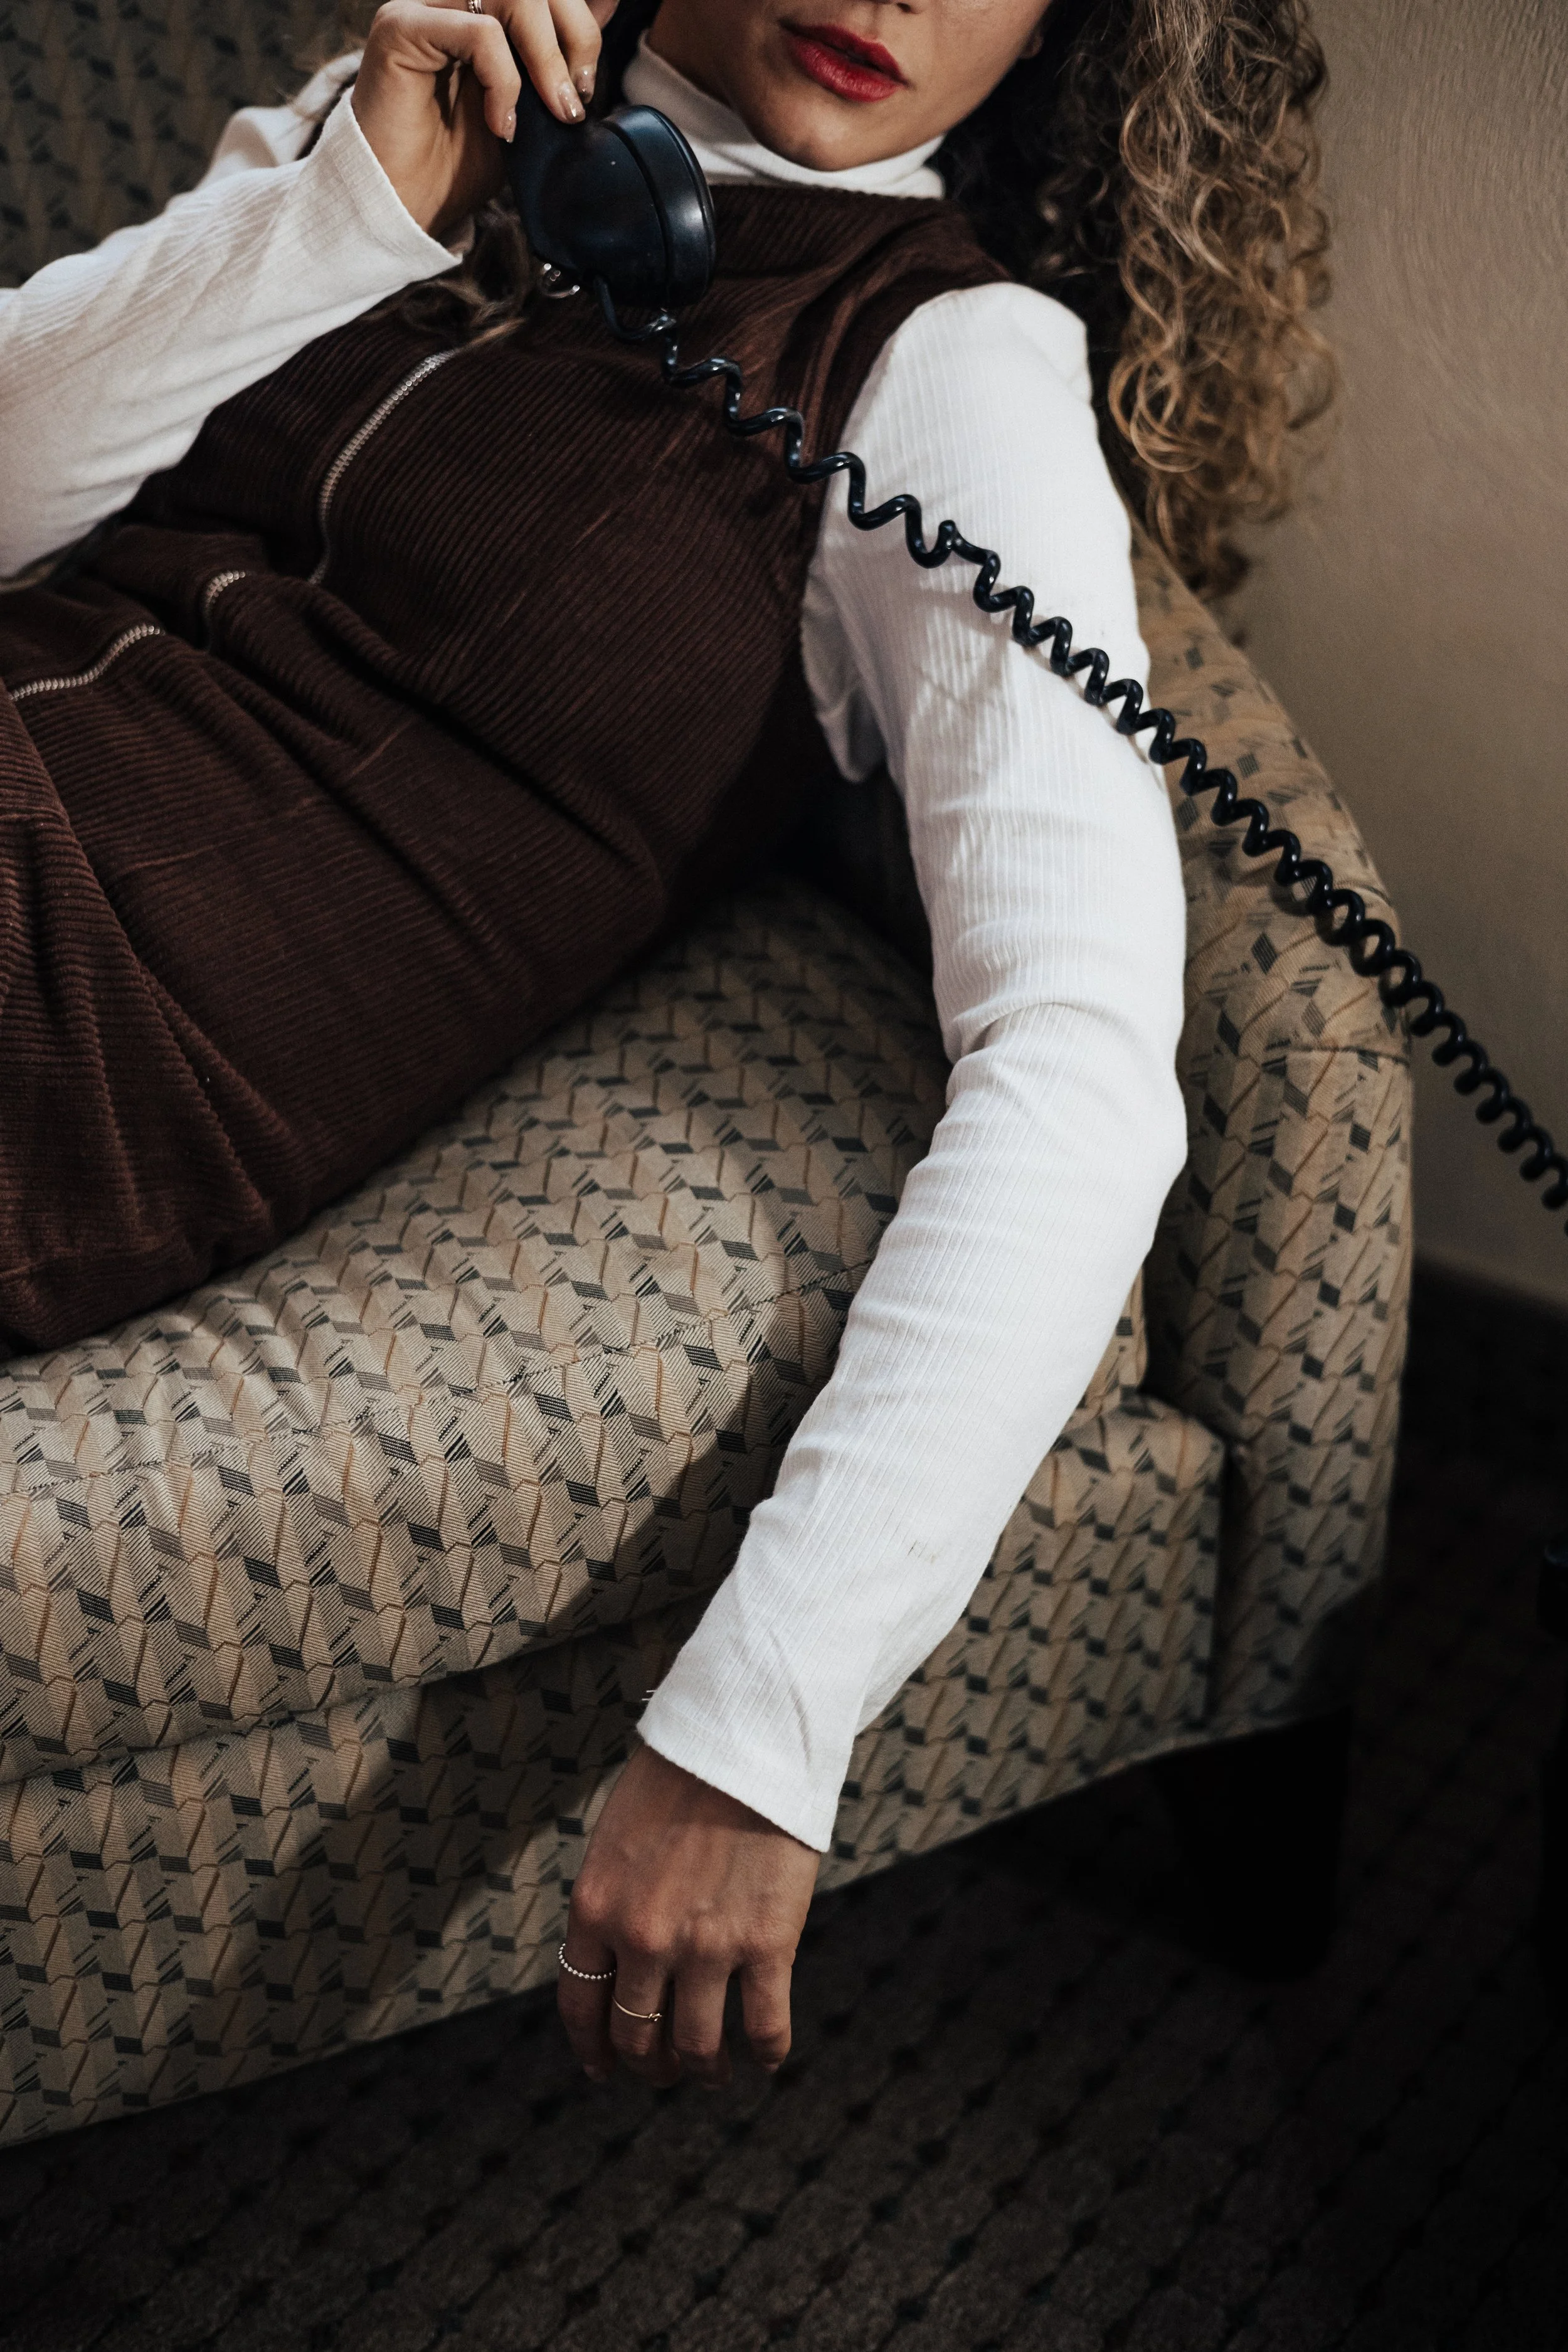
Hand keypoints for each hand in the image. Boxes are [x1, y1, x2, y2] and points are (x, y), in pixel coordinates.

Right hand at [352, 0, 621, 242]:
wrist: (406, 207)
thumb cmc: (456, 166)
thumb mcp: (529, 109)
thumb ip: (558, 55)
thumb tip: (604, 4)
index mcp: (477, 9)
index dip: (579, 8)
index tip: (595, 64)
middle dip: (575, 34)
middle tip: (577, 99)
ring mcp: (424, 6)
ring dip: (547, 57)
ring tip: (554, 109)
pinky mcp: (401, 26)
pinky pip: (479, 32)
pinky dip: (505, 81)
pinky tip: (502, 124)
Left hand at [559, 1745, 821, 2087]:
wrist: (745, 1738)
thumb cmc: (681, 1778)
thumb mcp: (617, 1841)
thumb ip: (613, 1904)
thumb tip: (618, 1964)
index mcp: (595, 1909)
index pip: (580, 2007)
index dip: (593, 2050)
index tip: (605, 2069)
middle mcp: (642, 1939)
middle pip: (637, 2037)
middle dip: (651, 2066)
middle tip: (668, 2069)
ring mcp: (705, 1947)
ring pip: (697, 2047)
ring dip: (706, 2070)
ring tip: (717, 2070)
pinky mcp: (766, 1944)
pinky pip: (763, 2028)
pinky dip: (765, 2053)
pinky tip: (767, 2053)